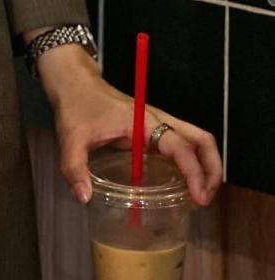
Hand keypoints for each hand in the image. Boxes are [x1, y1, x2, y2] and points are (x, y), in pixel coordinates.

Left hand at [33, 43, 222, 208]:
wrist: (74, 81)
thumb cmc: (76, 105)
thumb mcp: (71, 137)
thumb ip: (74, 167)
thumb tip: (85, 197)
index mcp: (142, 122)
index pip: (180, 146)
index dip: (194, 173)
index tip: (198, 199)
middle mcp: (157, 120)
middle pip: (201, 140)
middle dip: (211, 170)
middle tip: (203, 200)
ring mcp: (157, 123)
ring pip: (195, 139)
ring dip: (205, 166)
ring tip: (198, 197)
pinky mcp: (152, 128)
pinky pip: (181, 144)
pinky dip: (191, 162)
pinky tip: (181, 184)